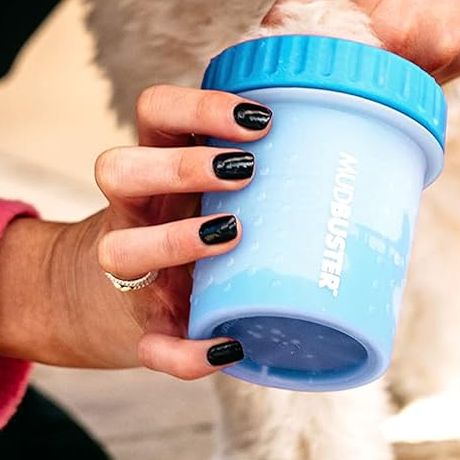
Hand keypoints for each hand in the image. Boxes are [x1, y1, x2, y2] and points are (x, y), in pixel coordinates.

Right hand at [0, 84, 269, 378]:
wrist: (105, 300)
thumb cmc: (183, 222)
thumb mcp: (200, 182)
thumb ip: (251, 160)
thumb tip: (354, 142)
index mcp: (153, 164)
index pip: (154, 111)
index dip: (197, 107)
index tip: (259, 120)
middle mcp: (132, 211)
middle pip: (117, 168)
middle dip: (181, 165)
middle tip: (245, 170)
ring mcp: (130, 273)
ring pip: (117, 250)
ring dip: (173, 240)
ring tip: (232, 234)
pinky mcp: (143, 331)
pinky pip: (152, 348)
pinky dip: (187, 353)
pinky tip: (230, 345)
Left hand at [268, 0, 459, 80]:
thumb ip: (295, 6)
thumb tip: (261, 47)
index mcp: (387, 30)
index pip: (342, 81)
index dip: (328, 68)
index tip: (323, 52)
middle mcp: (432, 49)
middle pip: (380, 89)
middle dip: (363, 69)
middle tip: (360, 29)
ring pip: (414, 83)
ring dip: (398, 63)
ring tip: (396, 15)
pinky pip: (448, 69)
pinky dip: (432, 53)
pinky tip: (427, 15)